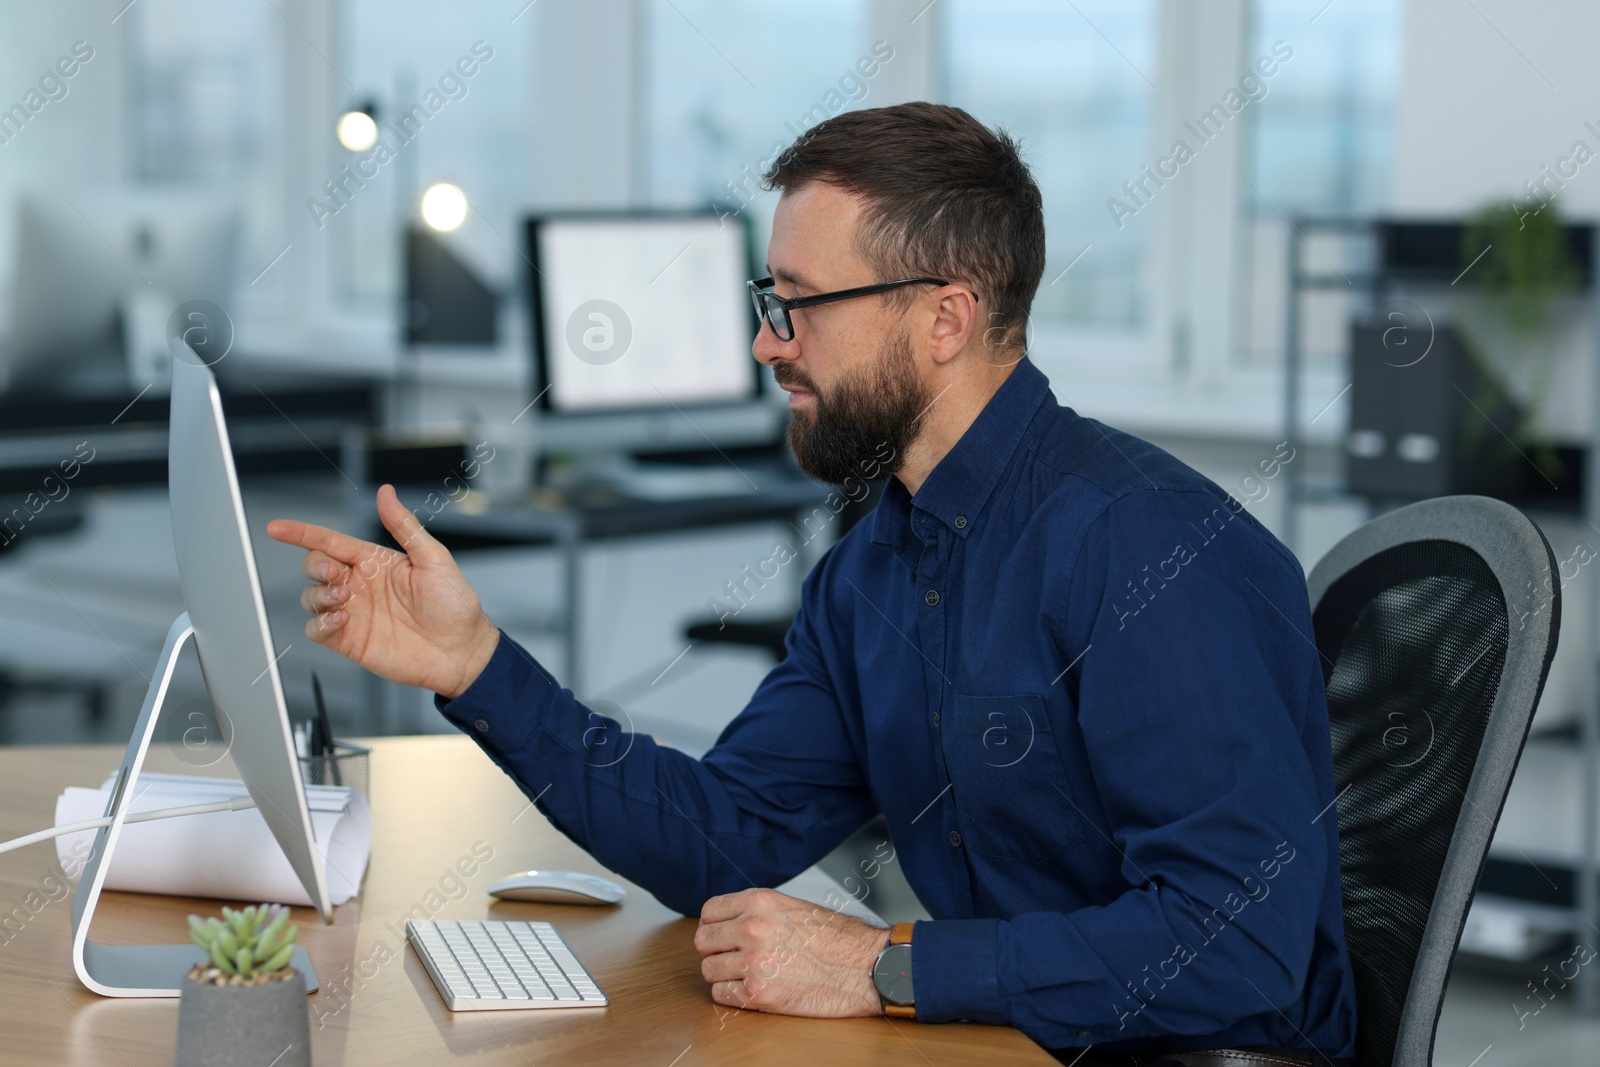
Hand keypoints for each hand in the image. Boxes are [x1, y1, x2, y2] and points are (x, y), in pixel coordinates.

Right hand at [266, 484, 499, 698]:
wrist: (462, 651)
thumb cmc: (455, 605)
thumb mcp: (433, 558)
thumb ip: (404, 525)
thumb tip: (386, 492)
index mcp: (375, 561)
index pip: (331, 542)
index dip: (302, 533)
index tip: (277, 527)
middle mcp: (360, 585)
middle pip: (315, 566)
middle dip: (315, 565)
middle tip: (335, 574)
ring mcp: (353, 613)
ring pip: (311, 597)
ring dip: (319, 594)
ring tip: (345, 599)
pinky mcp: (350, 640)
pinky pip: (317, 630)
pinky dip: (320, 623)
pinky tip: (340, 619)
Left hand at [694, 888, 889, 1017]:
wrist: (867, 966)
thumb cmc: (839, 938)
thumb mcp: (795, 907)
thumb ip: (759, 911)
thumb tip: (730, 922)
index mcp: (760, 902)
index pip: (710, 912)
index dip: (714, 926)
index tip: (722, 935)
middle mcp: (752, 928)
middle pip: (703, 942)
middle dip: (715, 951)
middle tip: (732, 958)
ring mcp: (754, 962)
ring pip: (709, 971)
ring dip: (724, 975)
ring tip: (747, 975)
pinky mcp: (759, 993)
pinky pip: (722, 995)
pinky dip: (733, 995)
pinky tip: (753, 990)